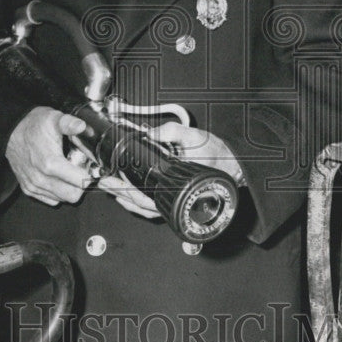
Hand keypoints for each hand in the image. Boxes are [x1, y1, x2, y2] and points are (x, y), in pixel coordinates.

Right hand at [5, 106, 92, 206]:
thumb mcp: (53, 118)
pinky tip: (57, 177)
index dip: (89, 175)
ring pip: (62, 199)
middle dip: (80, 185)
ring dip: (68, 188)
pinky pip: (50, 199)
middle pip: (73, 196)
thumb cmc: (33, 125)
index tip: (89, 167)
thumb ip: (69, 123)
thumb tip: (82, 126)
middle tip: (79, 171)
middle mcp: (41, 179)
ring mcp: (34, 186)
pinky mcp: (28, 189)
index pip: (80, 183)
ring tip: (67, 171)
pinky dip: (57, 191)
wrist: (11, 130)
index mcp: (50, 164)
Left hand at [98, 122, 243, 221]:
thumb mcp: (196, 137)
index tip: (113, 180)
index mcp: (179, 189)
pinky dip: (138, 200)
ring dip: (127, 198)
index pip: (147, 199)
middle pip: (142, 206)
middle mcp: (177, 200)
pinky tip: (128, 191)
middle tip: (104, 182)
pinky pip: (154, 205)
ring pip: (147, 208)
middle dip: (120, 194)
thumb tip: (150, 133)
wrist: (236, 164)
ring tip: (110, 186)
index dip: (127, 191)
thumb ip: (173, 132)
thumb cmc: (220, 157)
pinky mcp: (176, 198)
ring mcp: (176, 202)